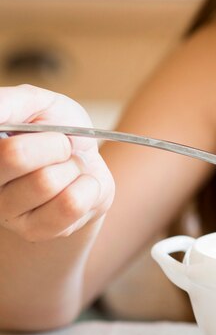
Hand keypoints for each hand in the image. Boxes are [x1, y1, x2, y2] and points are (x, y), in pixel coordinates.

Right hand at [0, 84, 113, 240]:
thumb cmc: (57, 129)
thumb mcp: (37, 103)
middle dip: (53, 142)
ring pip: (47, 181)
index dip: (31, 136)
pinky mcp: (35, 231)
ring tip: (68, 167)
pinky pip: (70, 204)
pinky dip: (88, 187)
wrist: (87, 162)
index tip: (36, 129)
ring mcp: (5, 211)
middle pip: (13, 155)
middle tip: (61, 146)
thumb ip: (8, 103)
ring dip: (72, 167)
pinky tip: (80, 185)